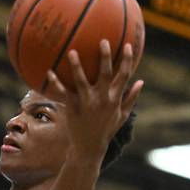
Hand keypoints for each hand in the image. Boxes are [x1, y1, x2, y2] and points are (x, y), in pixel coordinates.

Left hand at [45, 40, 143, 158]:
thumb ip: (131, 98)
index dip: (127, 60)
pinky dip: (56, 83)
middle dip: (105, 57)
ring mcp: (86, 103)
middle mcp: (102, 99)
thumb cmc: (106, 130)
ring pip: (81, 81)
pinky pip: (63, 93)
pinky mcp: (72, 108)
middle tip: (102, 41)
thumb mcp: (122, 116)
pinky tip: (49, 72)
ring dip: (77, 66)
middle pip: (105, 74)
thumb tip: (141, 81)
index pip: (124, 76)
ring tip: (72, 52)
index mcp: (114, 98)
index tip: (128, 45)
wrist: (89, 148)